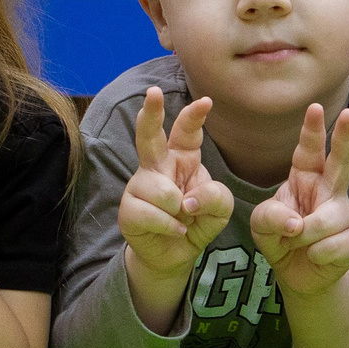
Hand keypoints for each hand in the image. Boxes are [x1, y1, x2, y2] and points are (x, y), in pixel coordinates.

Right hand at [119, 88, 234, 285]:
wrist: (175, 255)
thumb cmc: (196, 222)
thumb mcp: (220, 209)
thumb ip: (215, 197)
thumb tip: (186, 199)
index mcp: (182, 158)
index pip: (187, 132)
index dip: (194, 116)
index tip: (206, 101)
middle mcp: (158, 166)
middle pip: (150, 136)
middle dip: (151, 114)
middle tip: (153, 92)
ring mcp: (139, 185)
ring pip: (160, 189)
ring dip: (177, 208)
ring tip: (180, 219)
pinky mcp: (128, 209)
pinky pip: (151, 213)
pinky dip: (169, 226)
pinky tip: (173, 230)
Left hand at [250, 104, 348, 296]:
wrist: (299, 275)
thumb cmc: (280, 238)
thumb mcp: (261, 224)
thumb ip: (270, 216)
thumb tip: (297, 224)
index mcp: (306, 177)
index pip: (309, 149)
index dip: (312, 129)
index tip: (314, 107)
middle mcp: (330, 189)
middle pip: (341, 161)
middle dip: (345, 137)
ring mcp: (344, 213)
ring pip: (322, 221)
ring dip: (301, 237)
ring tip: (297, 244)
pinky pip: (326, 246)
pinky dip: (312, 255)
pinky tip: (314, 256)